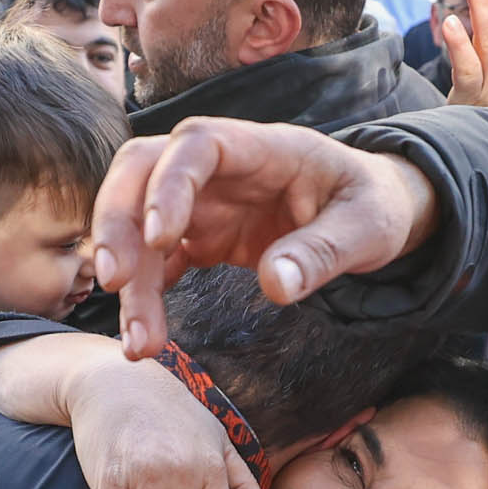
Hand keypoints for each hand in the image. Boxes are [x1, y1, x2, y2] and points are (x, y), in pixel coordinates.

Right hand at [91, 120, 439, 358]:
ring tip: (139, 344)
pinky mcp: (202, 236)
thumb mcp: (369, 228)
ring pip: (140, 224)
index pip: (197, 144)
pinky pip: (158, 260)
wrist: (372, 211)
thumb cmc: (374, 205)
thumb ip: (324, 252)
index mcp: (264, 148)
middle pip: (141, 170)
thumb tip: (277, 286)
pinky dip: (144, 295)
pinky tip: (143, 339)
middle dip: (117, 220)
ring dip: (131, 279)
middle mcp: (222, 169)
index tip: (161, 236)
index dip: (168, 183)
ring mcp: (205, 202)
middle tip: (114, 281)